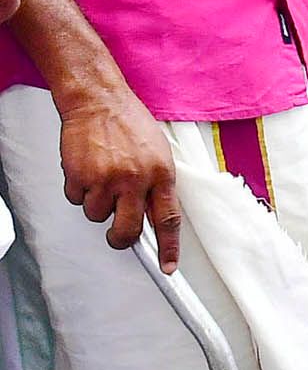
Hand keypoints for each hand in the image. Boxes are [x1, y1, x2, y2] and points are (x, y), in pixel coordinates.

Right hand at [59, 83, 178, 270]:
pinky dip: (79, 191)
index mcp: (161, 175)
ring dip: (98, 205)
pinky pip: (76, 200)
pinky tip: (87, 171)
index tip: (168, 267)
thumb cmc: (130, 125)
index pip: (168, 220)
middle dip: (122, 239)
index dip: (169, 248)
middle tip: (119, 235)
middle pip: (128, 231)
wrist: (99, 102)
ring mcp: (105, 180)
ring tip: (103, 178)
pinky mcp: (79, 177)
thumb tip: (155, 216)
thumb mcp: (159, 154)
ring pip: (97, 216)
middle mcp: (134, 180)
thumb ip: (158, 186)